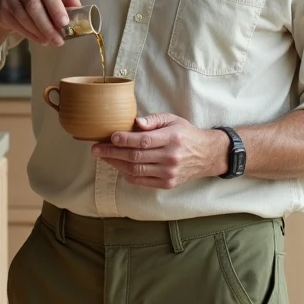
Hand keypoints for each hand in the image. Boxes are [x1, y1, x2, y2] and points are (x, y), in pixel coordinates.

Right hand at [0, 0, 80, 46]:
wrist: (10, 0)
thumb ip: (67, 0)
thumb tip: (80, 10)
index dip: (57, 10)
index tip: (65, 24)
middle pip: (35, 8)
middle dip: (48, 27)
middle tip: (59, 41)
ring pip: (25, 18)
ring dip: (39, 33)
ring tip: (50, 41)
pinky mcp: (4, 7)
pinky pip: (17, 24)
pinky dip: (30, 35)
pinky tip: (40, 40)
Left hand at [92, 114, 227, 189]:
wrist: (206, 155)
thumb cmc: (185, 134)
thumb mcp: (173, 119)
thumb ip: (153, 120)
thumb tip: (136, 123)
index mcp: (172, 138)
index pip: (143, 140)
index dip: (124, 139)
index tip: (110, 137)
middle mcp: (171, 157)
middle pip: (136, 156)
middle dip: (113, 152)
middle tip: (96, 149)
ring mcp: (169, 172)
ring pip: (136, 170)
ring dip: (116, 164)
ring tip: (103, 157)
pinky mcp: (167, 183)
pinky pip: (141, 181)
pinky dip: (127, 174)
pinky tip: (119, 166)